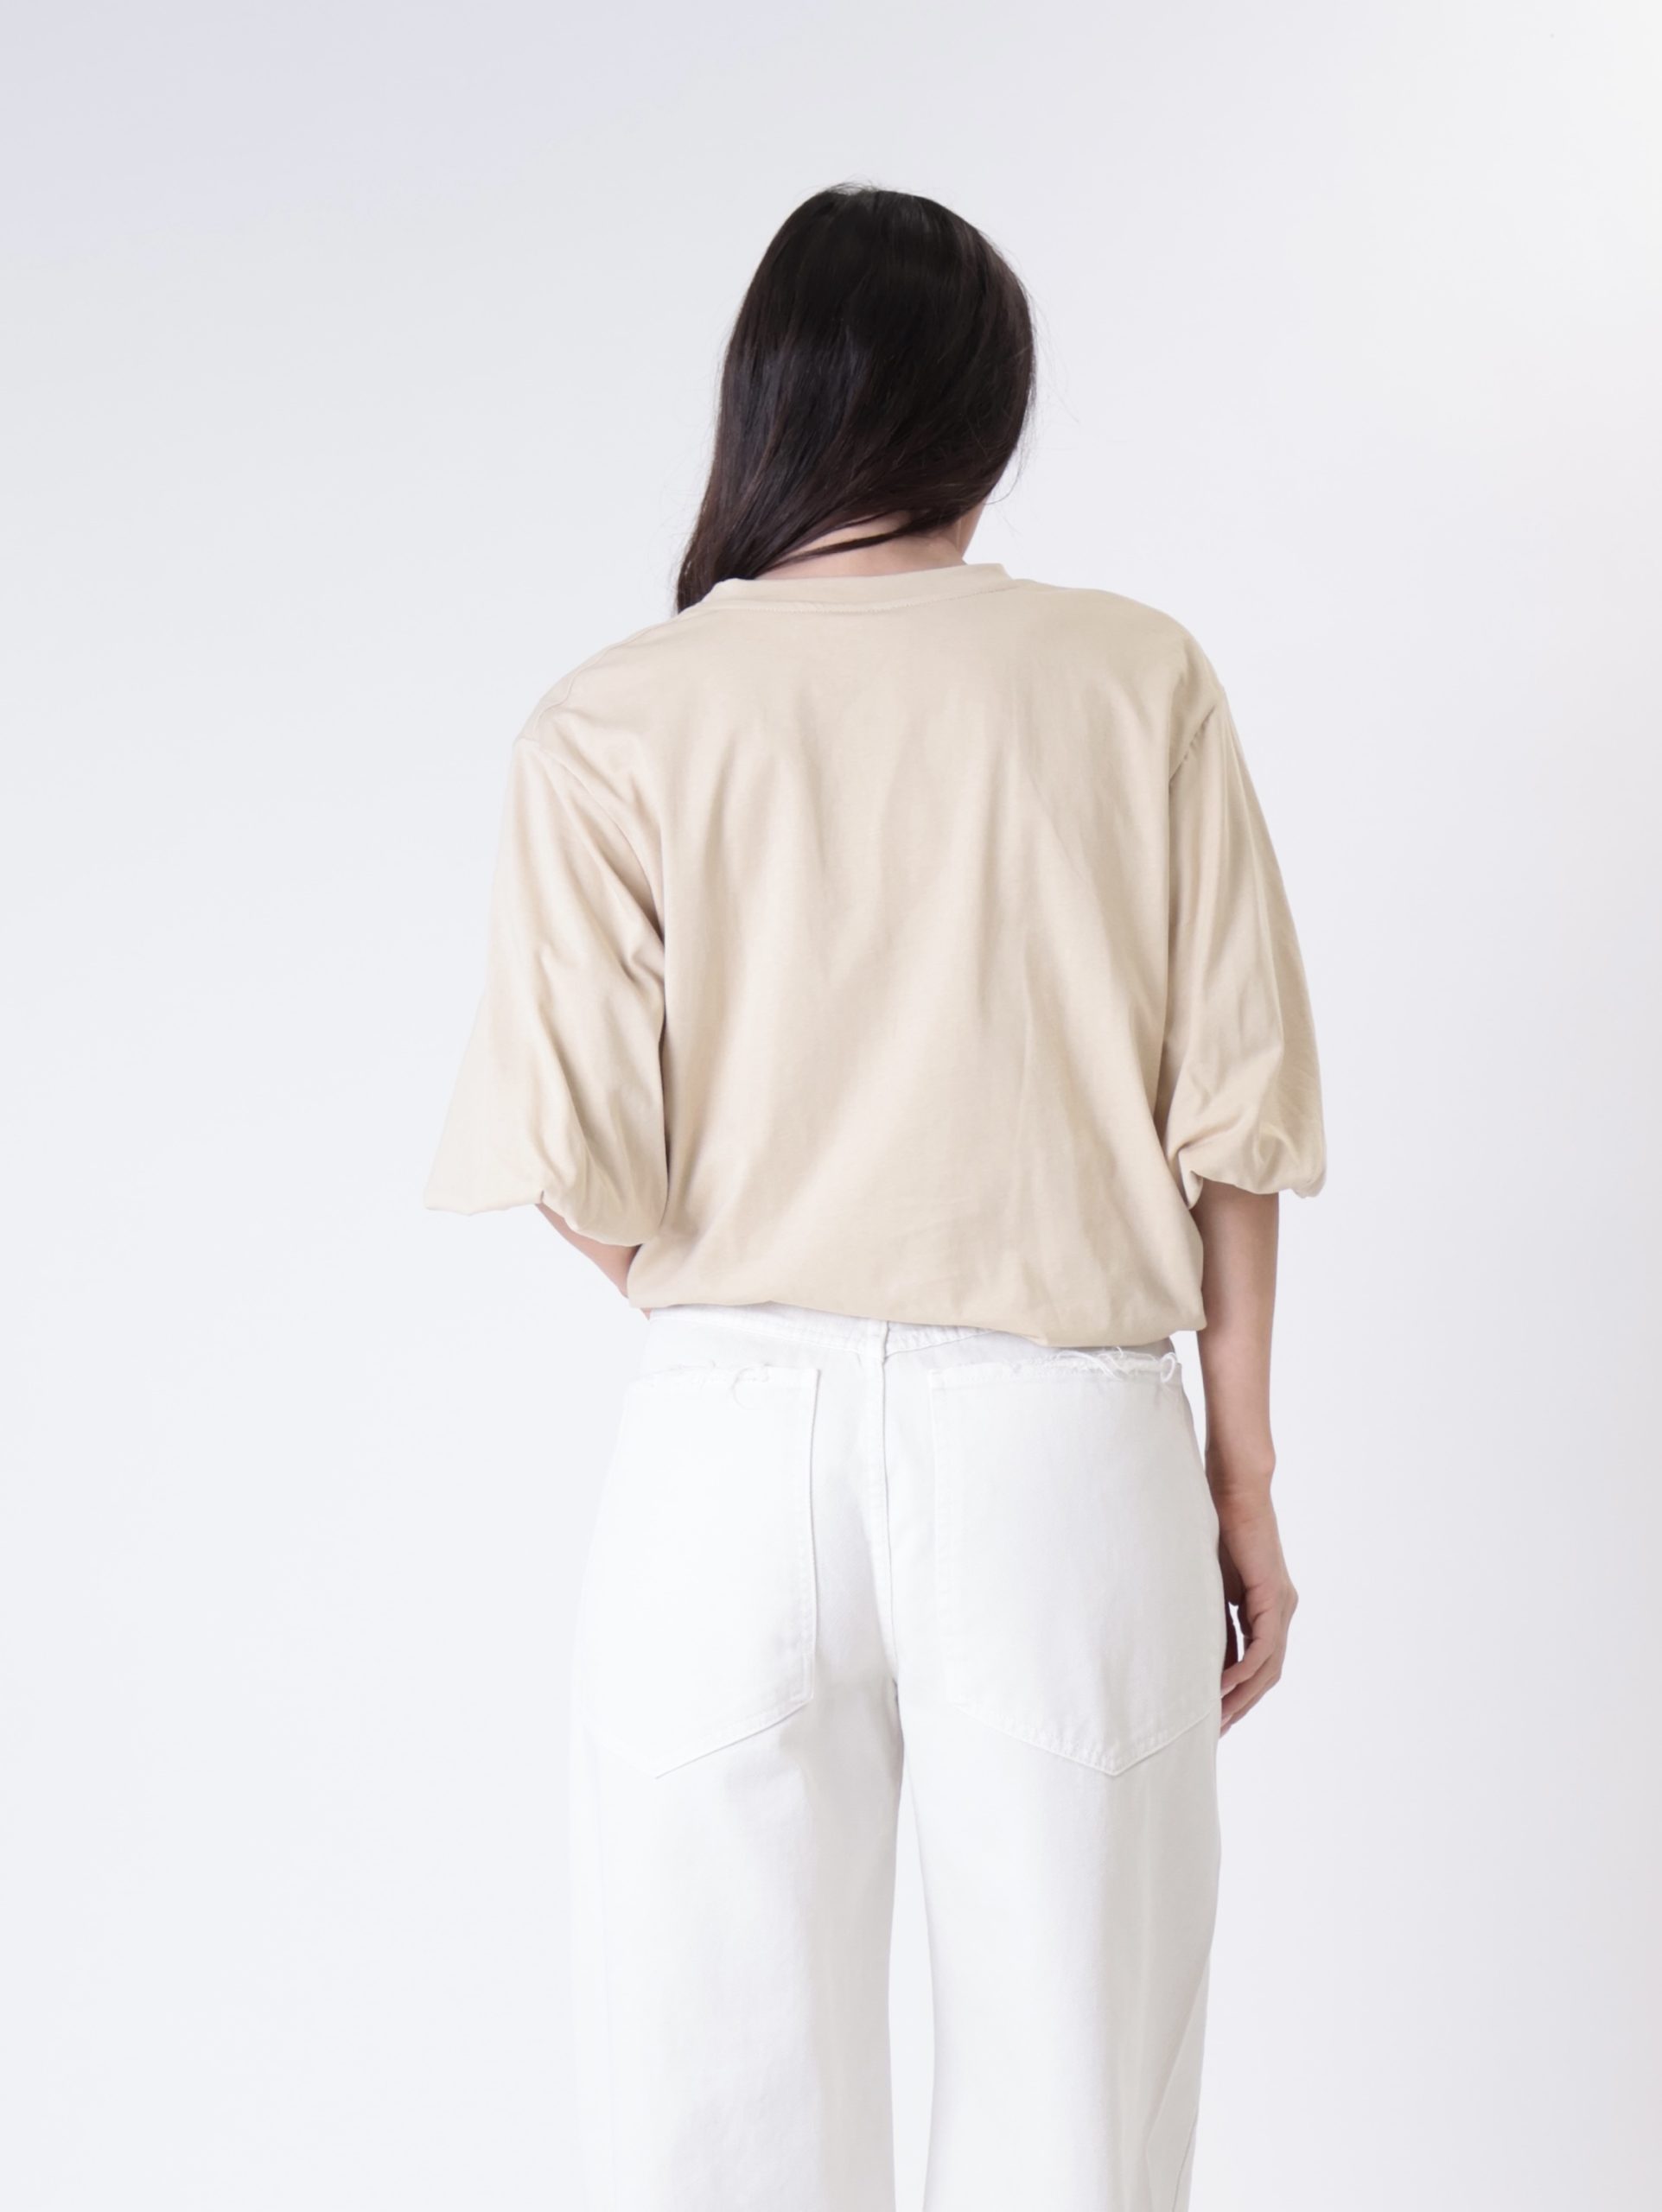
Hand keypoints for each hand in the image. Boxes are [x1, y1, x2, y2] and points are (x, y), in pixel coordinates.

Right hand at [1214, 1495, 1297, 1734]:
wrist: (1234, 1489)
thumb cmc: (1218, 1526)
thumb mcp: (1210, 1585)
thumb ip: (1213, 1618)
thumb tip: (1200, 1655)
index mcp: (1267, 1606)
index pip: (1258, 1663)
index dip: (1238, 1693)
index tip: (1213, 1716)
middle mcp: (1282, 1610)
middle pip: (1267, 1674)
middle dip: (1241, 1705)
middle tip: (1214, 1732)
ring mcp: (1282, 1605)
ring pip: (1269, 1668)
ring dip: (1243, 1697)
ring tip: (1216, 1719)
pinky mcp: (1274, 1596)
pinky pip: (1263, 1647)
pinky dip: (1244, 1671)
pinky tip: (1222, 1688)